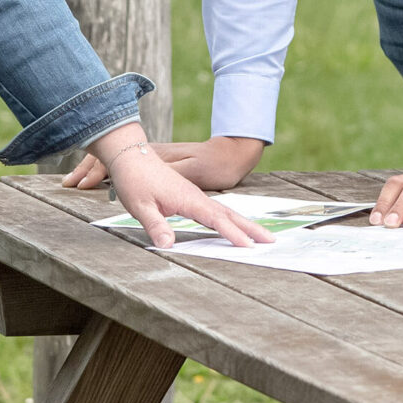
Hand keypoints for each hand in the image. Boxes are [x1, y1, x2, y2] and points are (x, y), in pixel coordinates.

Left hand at [91, 129, 273, 249]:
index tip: (249, 246)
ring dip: (244, 223)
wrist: (131, 156)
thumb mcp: (140, 206)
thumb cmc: (135, 180)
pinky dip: (230, 219)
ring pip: (225, 211)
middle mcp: (197, 197)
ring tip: (260, 235)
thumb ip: (156, 225)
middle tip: (271, 240)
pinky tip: (233, 225)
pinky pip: (216, 210)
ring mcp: (195, 196)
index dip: (233, 234)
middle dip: (251, 227)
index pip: (216, 219)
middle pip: (230, 214)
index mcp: (188, 199)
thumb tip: (168, 245)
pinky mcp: (191, 197)